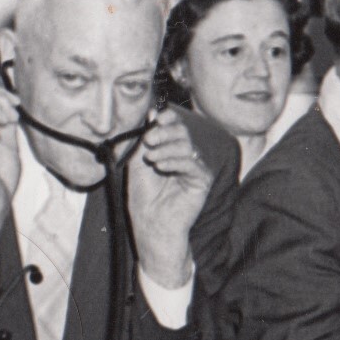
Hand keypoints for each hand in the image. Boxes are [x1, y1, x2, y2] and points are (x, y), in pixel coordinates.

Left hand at [126, 109, 210, 288]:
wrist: (151, 225)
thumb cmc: (144, 199)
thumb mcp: (137, 164)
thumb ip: (143, 141)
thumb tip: (150, 114)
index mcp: (170, 150)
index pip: (174, 125)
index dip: (167, 118)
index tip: (154, 117)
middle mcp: (185, 157)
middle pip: (182, 132)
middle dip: (164, 132)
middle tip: (149, 140)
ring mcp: (195, 168)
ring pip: (186, 145)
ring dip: (166, 148)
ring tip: (152, 160)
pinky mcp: (202, 180)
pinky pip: (192, 163)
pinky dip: (175, 160)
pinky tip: (161, 166)